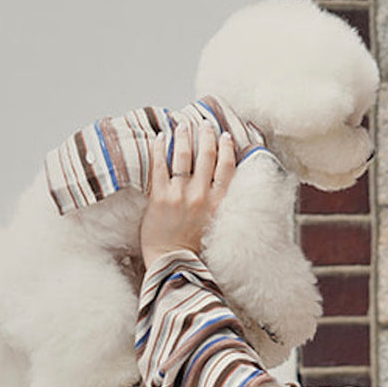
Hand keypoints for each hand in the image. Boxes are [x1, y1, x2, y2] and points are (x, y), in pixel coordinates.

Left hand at [140, 119, 236, 268]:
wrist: (172, 263)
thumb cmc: (193, 247)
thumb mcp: (216, 224)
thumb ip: (218, 204)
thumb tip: (218, 185)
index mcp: (218, 203)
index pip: (227, 168)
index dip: (226, 148)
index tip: (225, 135)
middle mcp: (201, 196)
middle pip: (206, 156)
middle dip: (206, 135)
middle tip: (204, 123)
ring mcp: (180, 195)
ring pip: (184, 156)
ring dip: (184, 136)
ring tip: (183, 124)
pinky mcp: (160, 198)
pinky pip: (160, 166)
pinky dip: (161, 149)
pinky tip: (161, 137)